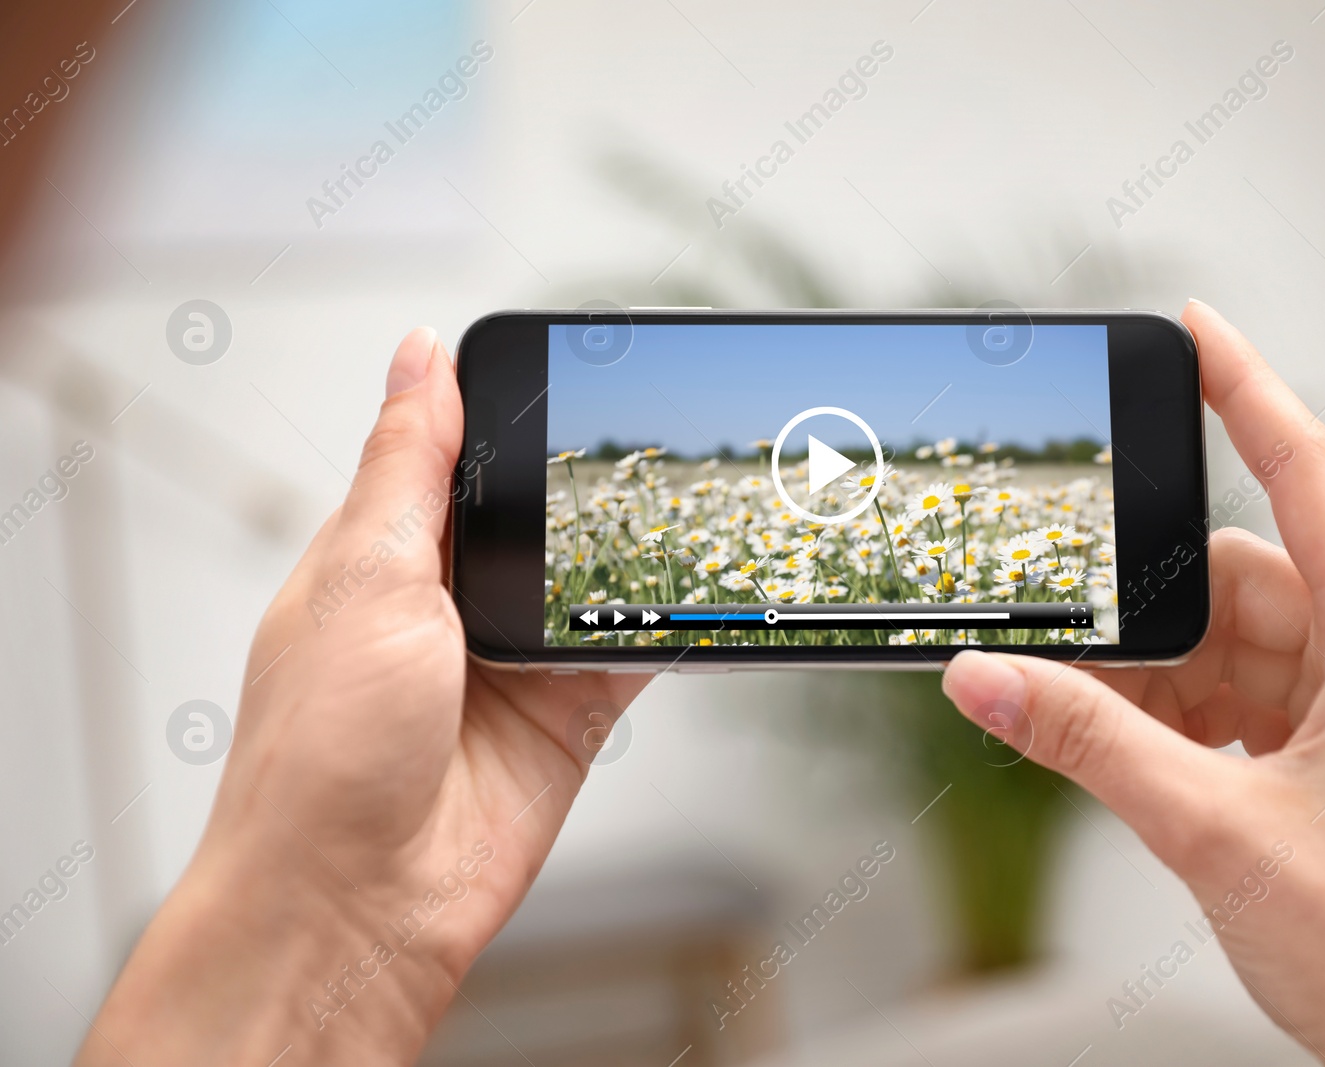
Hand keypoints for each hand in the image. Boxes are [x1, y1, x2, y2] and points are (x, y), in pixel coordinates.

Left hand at [79, 328, 648, 1065]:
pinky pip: (633, 651)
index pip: (456, 451)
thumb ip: (409, 464)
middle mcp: (449, 600)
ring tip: (694, 500)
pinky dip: (669, 625)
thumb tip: (421, 354)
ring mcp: (511, 660)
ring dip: (634, 552)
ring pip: (594, 577)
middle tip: (654, 435)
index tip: (575, 366)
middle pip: (538, 512)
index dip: (511, 408)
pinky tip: (701, 594)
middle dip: (588, 482)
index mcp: (383, 551)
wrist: (358, 905)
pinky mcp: (567, 716)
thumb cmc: (322, 752)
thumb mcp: (365, 575)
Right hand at [943, 301, 1324, 1065]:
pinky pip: (1244, 698)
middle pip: (1240, 579)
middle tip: (1059, 625)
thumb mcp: (1209, 829)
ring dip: (1156, 678)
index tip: (1192, 326)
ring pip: (1234, 645)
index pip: (1308, 470)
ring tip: (1083, 716)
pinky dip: (1182, 717)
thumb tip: (986, 678)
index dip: (1243, 388)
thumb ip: (1084, 740)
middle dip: (1147, 611)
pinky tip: (1131, 748)